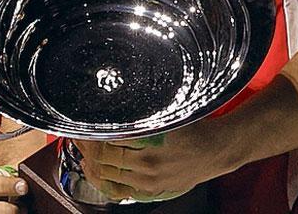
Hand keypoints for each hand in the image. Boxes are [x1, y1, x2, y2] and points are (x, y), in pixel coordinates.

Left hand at [71, 124, 235, 203]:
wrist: (218, 150)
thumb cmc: (197, 128)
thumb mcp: (171, 115)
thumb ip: (145, 114)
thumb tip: (118, 108)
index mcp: (152, 142)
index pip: (110, 139)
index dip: (95, 132)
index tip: (86, 124)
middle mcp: (148, 164)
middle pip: (105, 158)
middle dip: (88, 147)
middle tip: (79, 136)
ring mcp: (150, 181)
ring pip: (109, 175)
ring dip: (93, 163)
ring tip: (84, 151)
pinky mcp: (153, 190)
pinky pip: (121, 188)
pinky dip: (107, 179)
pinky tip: (97, 170)